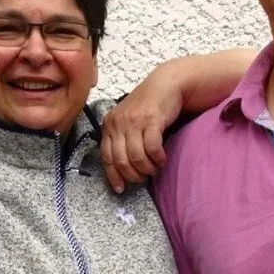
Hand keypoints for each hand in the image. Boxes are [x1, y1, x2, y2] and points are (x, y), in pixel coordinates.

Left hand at [100, 64, 184, 192]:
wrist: (167, 84)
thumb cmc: (148, 106)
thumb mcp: (128, 121)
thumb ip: (121, 139)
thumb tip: (121, 169)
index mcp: (109, 124)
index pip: (106, 157)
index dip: (113, 175)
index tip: (120, 189)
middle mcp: (118, 122)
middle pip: (121, 160)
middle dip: (133, 175)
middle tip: (143, 178)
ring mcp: (134, 121)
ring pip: (136, 157)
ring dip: (147, 168)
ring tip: (154, 169)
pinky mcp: (151, 120)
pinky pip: (152, 148)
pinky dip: (157, 158)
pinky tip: (162, 159)